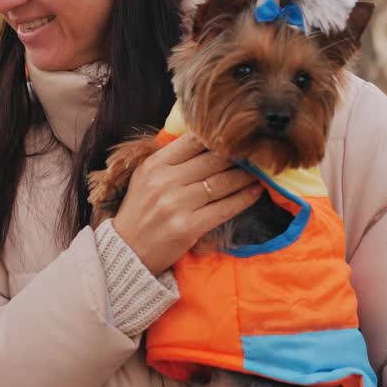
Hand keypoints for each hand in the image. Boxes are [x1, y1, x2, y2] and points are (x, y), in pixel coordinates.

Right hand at [111, 135, 261, 274]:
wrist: (128, 251)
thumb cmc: (140, 211)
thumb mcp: (146, 178)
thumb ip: (171, 160)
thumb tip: (207, 142)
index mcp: (154, 165)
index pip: (192, 141)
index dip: (216, 136)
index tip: (234, 137)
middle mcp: (164, 181)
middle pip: (212, 160)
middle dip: (237, 155)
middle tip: (254, 152)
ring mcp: (176, 204)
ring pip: (222, 183)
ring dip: (245, 176)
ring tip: (258, 171)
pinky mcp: (188, 227)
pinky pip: (224, 208)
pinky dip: (244, 198)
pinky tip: (255, 191)